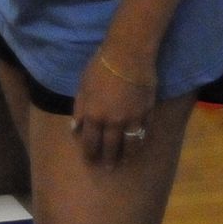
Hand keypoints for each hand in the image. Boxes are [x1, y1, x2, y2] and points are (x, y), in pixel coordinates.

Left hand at [71, 48, 156, 166]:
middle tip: (108, 168)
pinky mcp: (147, 114)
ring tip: (123, 162)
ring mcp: (131, 120)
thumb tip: (75, 130)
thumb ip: (79, 109)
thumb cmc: (100, 67)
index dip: (90, 154)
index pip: (90, 143)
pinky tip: (136, 146)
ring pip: (129, 147)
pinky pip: (143, 134)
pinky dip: (139, 143)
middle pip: (110, 149)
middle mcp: (112, 122)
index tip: (90, 161)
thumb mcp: (82, 86)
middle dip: (107, 161)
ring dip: (125, 157)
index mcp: (93, 115)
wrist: (128, 55)